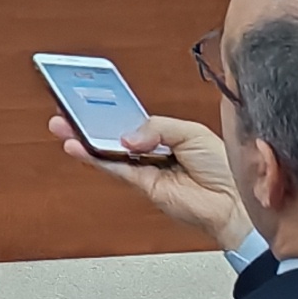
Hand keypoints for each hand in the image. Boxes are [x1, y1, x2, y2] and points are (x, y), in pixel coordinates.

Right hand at [55, 110, 246, 247]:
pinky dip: (95, 159)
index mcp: (165, 133)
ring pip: (108, 152)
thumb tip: (127, 137)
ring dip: (84, 139)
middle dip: (89, 122)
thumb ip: (156, 127)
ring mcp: (146, 169)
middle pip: (114, 134)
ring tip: (63, 127)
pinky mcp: (144, 186)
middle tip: (65, 109)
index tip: (87, 95)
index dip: (110, 108)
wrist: (234, 202)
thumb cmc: (223, 167)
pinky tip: (79, 147)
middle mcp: (153, 150)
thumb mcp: (190, 131)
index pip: (130, 117)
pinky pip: (114, 169)